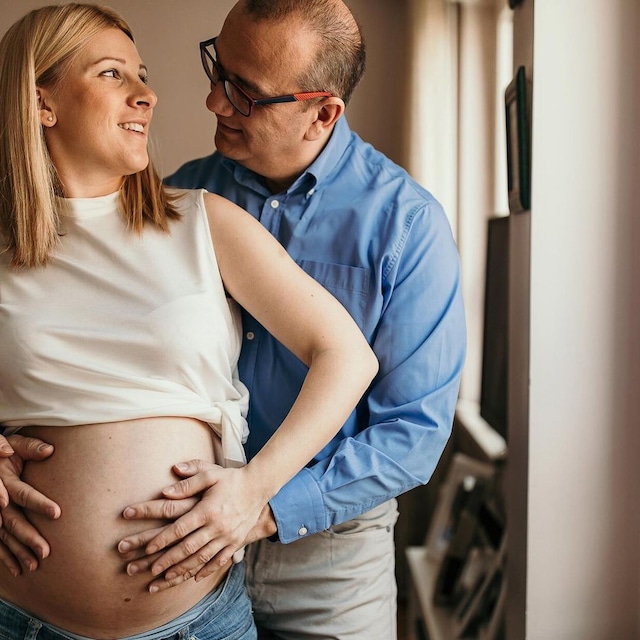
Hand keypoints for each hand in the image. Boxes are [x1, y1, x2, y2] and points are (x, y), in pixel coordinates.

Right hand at [0, 435, 59, 575]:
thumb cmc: (4, 449)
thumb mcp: (15, 443)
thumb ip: (30, 446)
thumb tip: (49, 450)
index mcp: (5, 479)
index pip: (24, 494)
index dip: (39, 503)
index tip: (57, 513)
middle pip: (13, 521)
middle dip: (29, 537)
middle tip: (47, 551)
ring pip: (3, 536)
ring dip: (17, 552)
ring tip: (34, 566)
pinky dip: (5, 557)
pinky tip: (17, 569)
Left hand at [118, 460, 274, 591]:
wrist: (259, 486)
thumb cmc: (232, 478)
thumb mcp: (211, 474)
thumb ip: (188, 482)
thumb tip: (165, 490)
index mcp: (208, 509)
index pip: (180, 528)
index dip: (163, 539)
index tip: (148, 549)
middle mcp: (217, 526)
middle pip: (188, 548)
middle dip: (168, 560)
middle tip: (151, 570)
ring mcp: (228, 536)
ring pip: (202, 558)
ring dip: (183, 569)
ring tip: (167, 577)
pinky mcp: (236, 541)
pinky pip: (219, 560)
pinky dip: (206, 570)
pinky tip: (194, 577)